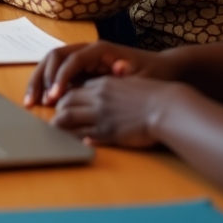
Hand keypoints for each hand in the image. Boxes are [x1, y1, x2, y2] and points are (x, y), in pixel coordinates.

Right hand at [25, 40, 171, 107]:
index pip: (72, 60)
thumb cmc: (155, 73)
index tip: (54, 97)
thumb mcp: (145, 77)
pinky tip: (44, 100)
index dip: (60, 78)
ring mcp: (83, 58)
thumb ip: (129, 75)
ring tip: (31, 101)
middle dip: (42, 78)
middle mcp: (87, 50)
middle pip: (55, 57)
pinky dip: (48, 85)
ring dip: (40, 81)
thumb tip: (118, 70)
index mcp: (100, 50)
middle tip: (34, 100)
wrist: (164, 70)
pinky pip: (59, 73)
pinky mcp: (83, 69)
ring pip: (52, 64)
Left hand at [52, 74, 182, 148]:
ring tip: (54, 128)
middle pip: (67, 99)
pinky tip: (74, 140)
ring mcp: (102, 115)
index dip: (67, 93)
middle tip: (54, 114)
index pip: (77, 87)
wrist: (168, 108)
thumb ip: (114, 86)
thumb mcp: (130, 83)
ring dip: (59, 122)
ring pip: (69, 116)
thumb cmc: (154, 95)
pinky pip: (85, 134)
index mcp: (103, 84)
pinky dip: (76, 136)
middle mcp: (98, 97)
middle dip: (58, 107)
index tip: (63, 100)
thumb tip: (101, 89)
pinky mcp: (109, 132)